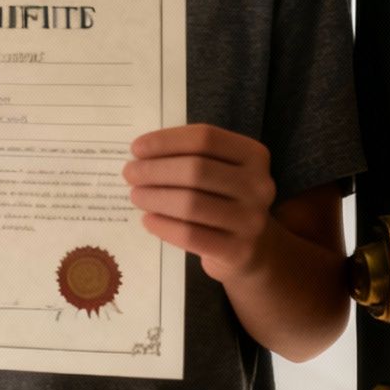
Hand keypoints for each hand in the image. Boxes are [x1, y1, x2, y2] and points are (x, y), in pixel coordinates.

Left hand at [121, 124, 277, 282]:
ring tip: (135, 195)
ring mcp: (252, 219)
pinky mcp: (238, 250)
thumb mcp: (217, 170)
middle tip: (129, 173)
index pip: (205, 139)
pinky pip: (191, 235)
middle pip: (196, 170)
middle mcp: (259, 185)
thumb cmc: (223, 198)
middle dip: (155, 170)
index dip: (166, 141)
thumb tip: (141, 154)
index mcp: (254, 155)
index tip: (136, 148)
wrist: (252, 247)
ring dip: (155, 197)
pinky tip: (148, 220)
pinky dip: (163, 226)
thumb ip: (187, 156)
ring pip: (191, 204)